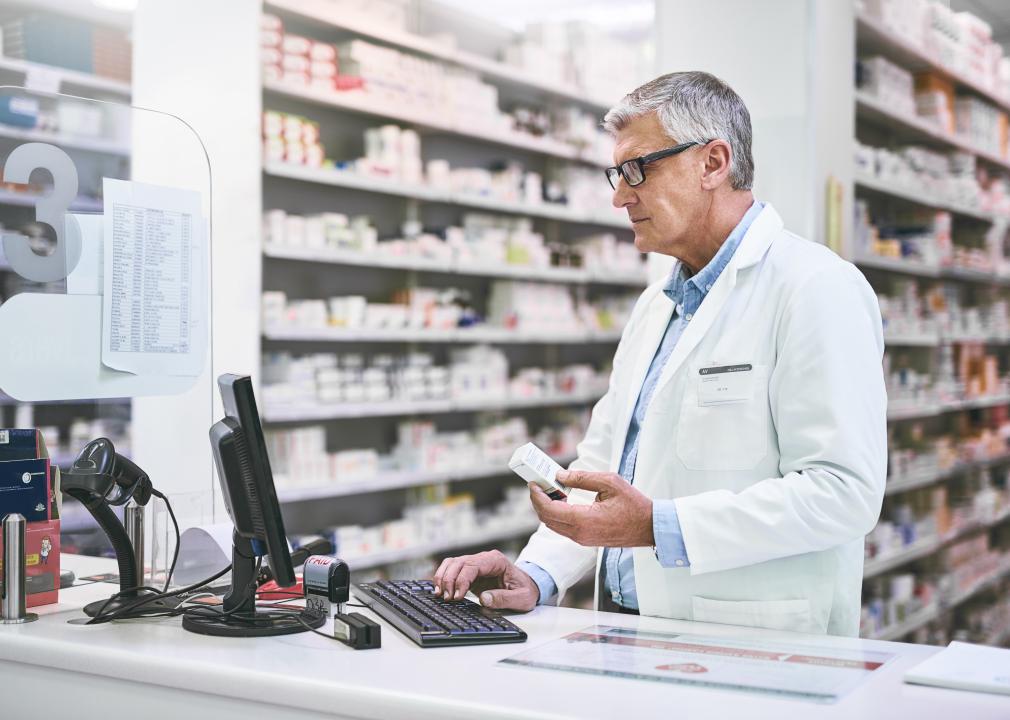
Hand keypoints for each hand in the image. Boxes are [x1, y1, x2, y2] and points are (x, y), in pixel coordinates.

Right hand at [432, 550, 539, 610]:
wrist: (528, 586)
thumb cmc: (526, 591)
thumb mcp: (522, 598)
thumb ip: (504, 599)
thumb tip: (484, 599)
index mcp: (496, 561)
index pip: (472, 566)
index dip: (461, 580)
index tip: (457, 596)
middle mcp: (484, 559)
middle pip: (458, 562)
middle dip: (449, 580)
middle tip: (446, 598)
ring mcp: (476, 564)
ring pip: (452, 563)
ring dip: (443, 577)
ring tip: (440, 595)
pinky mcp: (470, 572)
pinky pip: (452, 570)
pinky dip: (444, 578)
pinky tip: (440, 590)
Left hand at [530, 469, 654, 546]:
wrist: (649, 527)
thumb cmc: (633, 504)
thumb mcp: (610, 483)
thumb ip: (582, 478)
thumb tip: (560, 475)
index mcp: (583, 520)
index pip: (549, 510)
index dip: (537, 496)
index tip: (534, 483)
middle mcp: (580, 534)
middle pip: (547, 519)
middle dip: (538, 501)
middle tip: (539, 484)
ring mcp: (582, 539)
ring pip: (554, 525)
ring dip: (547, 508)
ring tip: (551, 489)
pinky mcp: (586, 540)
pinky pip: (564, 528)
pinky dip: (557, 514)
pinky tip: (562, 499)